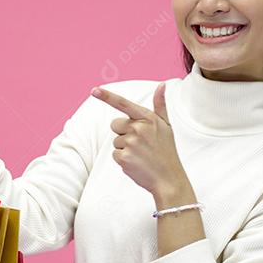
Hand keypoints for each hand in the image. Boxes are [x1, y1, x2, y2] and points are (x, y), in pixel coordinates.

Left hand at [91, 82, 186, 197]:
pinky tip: (137, 163)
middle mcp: (139, 128)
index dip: (107, 96)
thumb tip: (162, 85)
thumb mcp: (166, 126)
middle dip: (123, 132)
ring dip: (125, 148)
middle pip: (115, 124)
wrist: (168, 178)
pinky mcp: (124, 157)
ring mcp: (130, 143)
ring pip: (115, 140)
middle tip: (140, 143)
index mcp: (148, 118)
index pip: (124, 104)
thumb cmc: (166, 151)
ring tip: (141, 154)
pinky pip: (115, 154)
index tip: (94, 90)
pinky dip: (123, 159)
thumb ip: (160, 105)